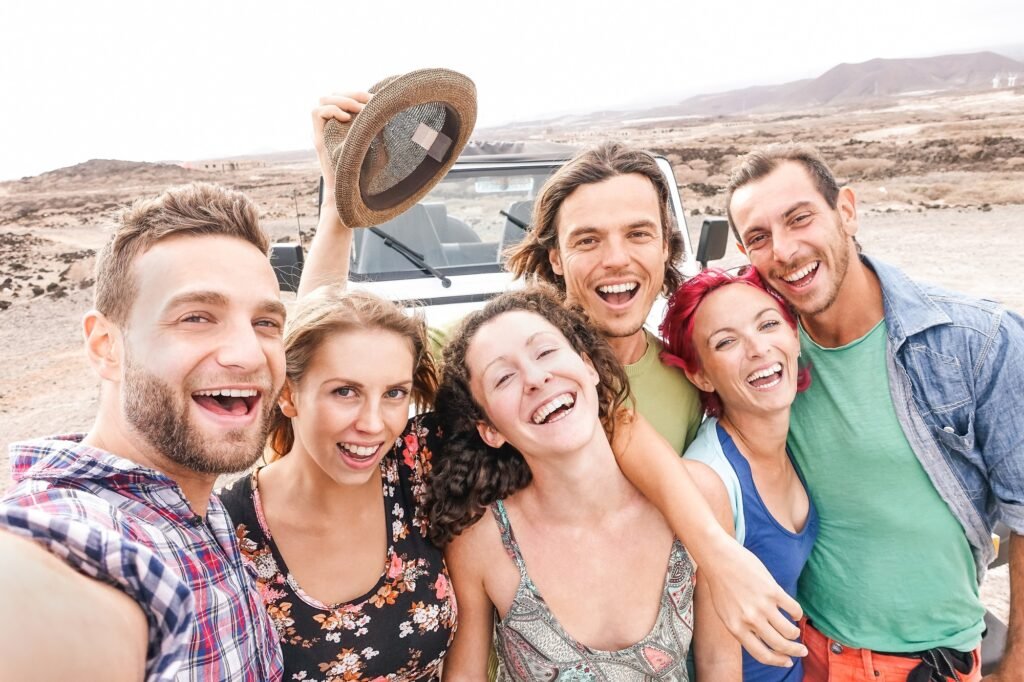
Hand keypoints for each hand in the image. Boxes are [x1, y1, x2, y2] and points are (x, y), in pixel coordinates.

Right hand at [311, 92, 370, 188]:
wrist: (351, 196)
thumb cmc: (367, 175)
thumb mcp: (377, 147)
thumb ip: (377, 130)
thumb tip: (391, 113)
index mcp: (343, 125)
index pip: (344, 97)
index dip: (358, 93)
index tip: (376, 98)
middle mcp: (330, 126)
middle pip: (333, 94)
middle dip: (352, 93)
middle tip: (370, 101)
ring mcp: (323, 132)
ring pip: (323, 100)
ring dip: (343, 100)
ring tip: (359, 109)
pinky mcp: (319, 140)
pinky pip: (316, 113)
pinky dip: (331, 110)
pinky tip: (346, 119)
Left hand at [701, 537, 806, 666]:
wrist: (718, 558)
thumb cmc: (720, 585)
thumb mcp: (725, 613)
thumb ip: (741, 628)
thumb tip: (761, 641)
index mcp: (736, 628)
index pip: (762, 654)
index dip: (777, 661)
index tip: (787, 662)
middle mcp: (750, 620)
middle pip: (779, 645)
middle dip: (794, 651)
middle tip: (802, 651)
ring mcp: (762, 606)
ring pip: (789, 630)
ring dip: (795, 633)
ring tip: (795, 631)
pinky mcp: (773, 590)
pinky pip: (793, 609)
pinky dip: (797, 614)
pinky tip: (795, 613)